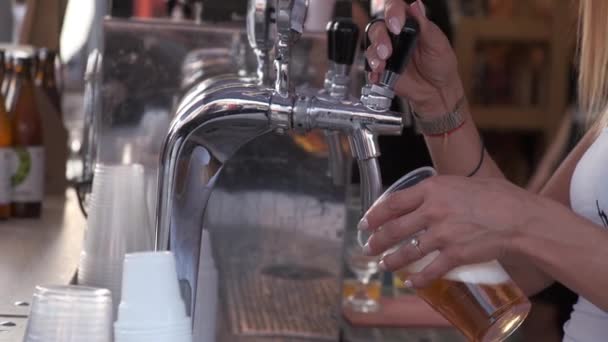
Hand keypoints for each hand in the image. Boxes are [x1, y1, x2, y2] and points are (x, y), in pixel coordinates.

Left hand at [359, 176, 539, 287]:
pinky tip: (411, 283)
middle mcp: (432, 211)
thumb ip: (442, 190)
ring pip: (406, 252)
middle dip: (376, 241)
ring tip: (384, 265)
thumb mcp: (463, 183)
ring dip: (391, 261)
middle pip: (393, 229)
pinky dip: (417, 280)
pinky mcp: (455, 255)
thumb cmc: (499, 197)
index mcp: (432, 189)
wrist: (521, 219)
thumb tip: (429, 196)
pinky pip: (429, 271)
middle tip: (368, 247)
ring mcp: (442, 235)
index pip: (393, 203)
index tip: (366, 222)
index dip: (375, 215)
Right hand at [366, 0, 463, 115]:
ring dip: (374, 56)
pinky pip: (370, 67)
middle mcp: (395, 36)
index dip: (392, 13)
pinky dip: (371, 72)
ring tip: (382, 65)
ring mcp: (387, 52)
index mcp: (410, 24)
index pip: (394, 9)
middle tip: (387, 51)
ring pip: (371, 46)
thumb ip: (425, 26)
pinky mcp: (382, 69)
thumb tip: (417, 6)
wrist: (437, 91)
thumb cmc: (440, 64)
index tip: (396, 26)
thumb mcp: (438, 43)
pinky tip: (378, 75)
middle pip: (378, 27)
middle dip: (380, 38)